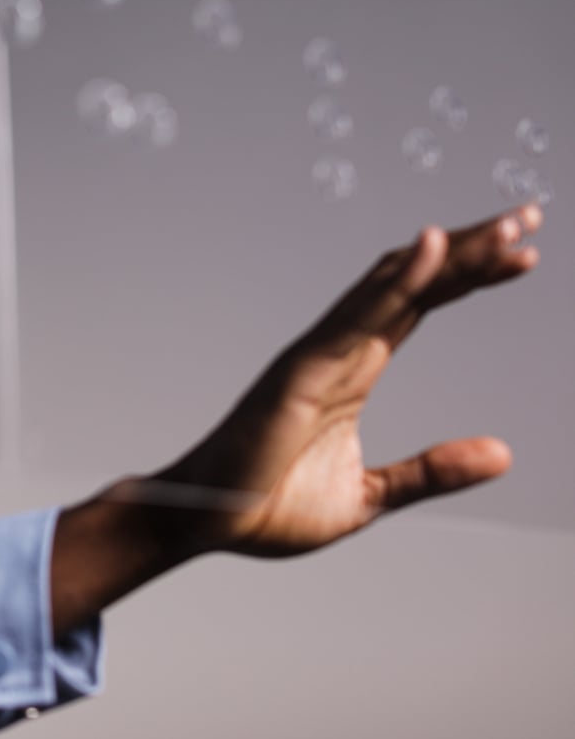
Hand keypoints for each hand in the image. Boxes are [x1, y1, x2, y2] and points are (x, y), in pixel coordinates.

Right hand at [151, 202, 544, 557]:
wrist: (209, 522)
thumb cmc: (271, 506)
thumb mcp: (372, 494)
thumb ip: (432, 471)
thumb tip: (504, 453)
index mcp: (354, 372)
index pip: (419, 306)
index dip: (468, 275)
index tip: (524, 253)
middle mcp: (339, 351)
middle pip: (414, 282)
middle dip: (472, 248)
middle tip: (528, 215)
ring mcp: (320, 356)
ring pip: (393, 287)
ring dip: (452, 253)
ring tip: (510, 224)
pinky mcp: (302, 371)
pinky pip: (357, 317)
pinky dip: (398, 280)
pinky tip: (435, 247)